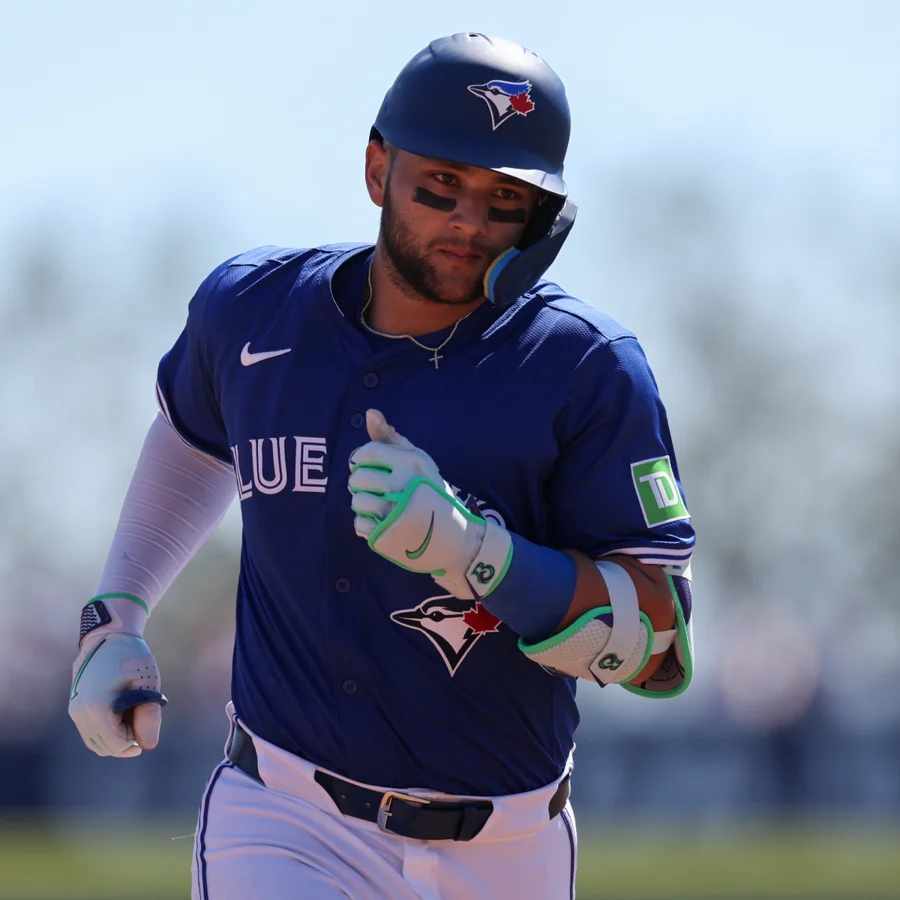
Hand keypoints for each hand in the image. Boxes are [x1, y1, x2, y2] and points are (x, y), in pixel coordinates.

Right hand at [69, 631, 165, 757]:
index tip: (146, 716)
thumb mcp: (147, 683)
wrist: (108, 635)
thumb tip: (148, 746)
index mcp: (97, 708)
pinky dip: (107, 729)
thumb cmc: (131, 656)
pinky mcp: (75, 707)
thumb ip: (148, 715)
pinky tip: (123, 709)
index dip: (136, 738)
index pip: (117, 744)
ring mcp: (74, 711)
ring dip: (117, 736)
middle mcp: (80, 713)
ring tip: (132, 710)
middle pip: (105, 747)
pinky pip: (91, 731)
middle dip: (127, 739)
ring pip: (96, 742)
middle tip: (141, 713)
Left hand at [348, 410, 510, 598]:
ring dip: (362, 503)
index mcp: (408, 462)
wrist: (453, 528)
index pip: (366, 453)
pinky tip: (378, 520)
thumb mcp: (415, 457)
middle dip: (360, 482)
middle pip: (358, 478)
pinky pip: (359, 524)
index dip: (360, 458)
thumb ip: (389, 436)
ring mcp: (396, 511)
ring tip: (376, 503)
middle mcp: (402, 484)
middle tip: (374, 486)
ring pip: (357, 501)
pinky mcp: (390, 533)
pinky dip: (364, 523)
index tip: (368, 464)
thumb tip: (370, 412)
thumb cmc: (428, 486)